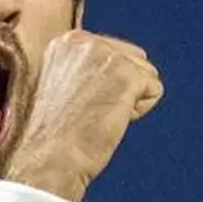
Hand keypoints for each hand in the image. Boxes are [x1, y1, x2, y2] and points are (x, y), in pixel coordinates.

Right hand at [6, 30, 163, 201]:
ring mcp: (107, 55)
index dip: (105, 86)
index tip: (78, 106)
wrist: (48, 159)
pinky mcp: (127, 75)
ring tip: (97, 116)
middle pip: (134, 58)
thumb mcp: (59, 86)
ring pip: (147, 74)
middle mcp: (86, 41)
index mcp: (66, 42)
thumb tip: (116, 71)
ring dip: (130, 101)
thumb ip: (84, 69)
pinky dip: (139, 112)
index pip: (112, 52)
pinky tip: (109, 120)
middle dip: (122, 89)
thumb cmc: (52, 136)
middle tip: (90, 113)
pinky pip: (154, 90)